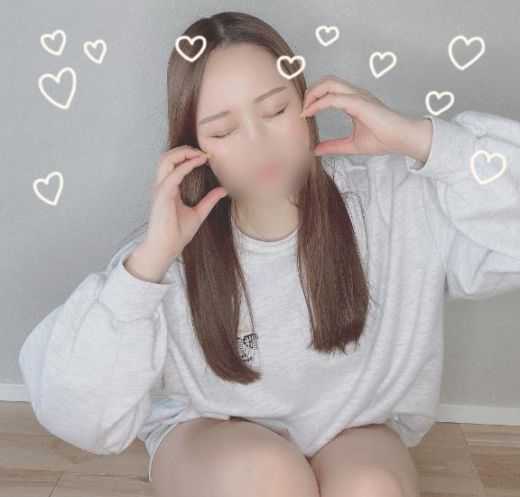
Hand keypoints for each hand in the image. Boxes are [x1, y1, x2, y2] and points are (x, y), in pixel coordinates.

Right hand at [142, 145, 228, 262]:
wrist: (167, 248)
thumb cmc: (177, 233)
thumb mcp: (199, 213)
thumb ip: (209, 200)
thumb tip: (223, 190)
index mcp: (168, 188)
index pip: (174, 164)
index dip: (188, 156)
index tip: (206, 156)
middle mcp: (162, 186)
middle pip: (167, 157)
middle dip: (184, 149)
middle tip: (203, 151)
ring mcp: (160, 189)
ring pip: (166, 159)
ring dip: (183, 153)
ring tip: (200, 154)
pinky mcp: (162, 195)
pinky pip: (173, 174)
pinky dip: (186, 166)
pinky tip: (198, 163)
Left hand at [300, 75, 431, 161]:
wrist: (402, 140)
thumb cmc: (383, 140)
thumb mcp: (351, 145)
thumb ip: (333, 146)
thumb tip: (315, 150)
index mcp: (354, 101)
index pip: (329, 90)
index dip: (314, 98)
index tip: (303, 114)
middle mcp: (355, 94)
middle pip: (326, 81)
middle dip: (310, 92)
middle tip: (301, 109)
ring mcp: (358, 96)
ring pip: (329, 83)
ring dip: (312, 94)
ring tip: (304, 110)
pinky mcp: (360, 102)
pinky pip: (334, 98)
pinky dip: (319, 104)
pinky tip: (309, 113)